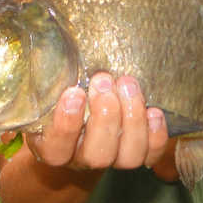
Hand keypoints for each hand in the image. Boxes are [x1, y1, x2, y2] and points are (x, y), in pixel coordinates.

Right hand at [25, 73, 171, 173]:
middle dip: (105, 114)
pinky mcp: (139, 154)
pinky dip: (156, 135)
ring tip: (128, 84)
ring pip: (128, 156)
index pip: (56, 148)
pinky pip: (151, 155)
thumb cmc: (64, 97)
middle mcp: (83, 159)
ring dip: (132, 118)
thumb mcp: (48, 90)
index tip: (75, 92)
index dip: (67, 123)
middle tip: (104, 80)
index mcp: (53, 147)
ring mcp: (113, 159)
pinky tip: (154, 111)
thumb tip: (46, 42)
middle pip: (97, 155)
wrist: (85, 118)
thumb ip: (49, 76)